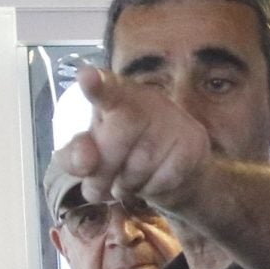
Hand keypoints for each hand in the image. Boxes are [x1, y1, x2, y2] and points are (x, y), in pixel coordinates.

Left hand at [53, 65, 211, 211]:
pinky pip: (162, 179)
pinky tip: (150, 183)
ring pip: (139, 165)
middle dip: (102, 171)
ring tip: (126, 183)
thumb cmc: (126, 154)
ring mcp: (173, 120)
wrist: (178, 171)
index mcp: (116, 94)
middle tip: (96, 189)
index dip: (97, 86)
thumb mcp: (93, 154)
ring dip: (125, 185)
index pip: (107, 89)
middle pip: (116, 137)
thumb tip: (83, 163)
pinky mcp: (192, 142)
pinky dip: (150, 190)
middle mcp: (146, 99)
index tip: (86, 78)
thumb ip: (76, 157)